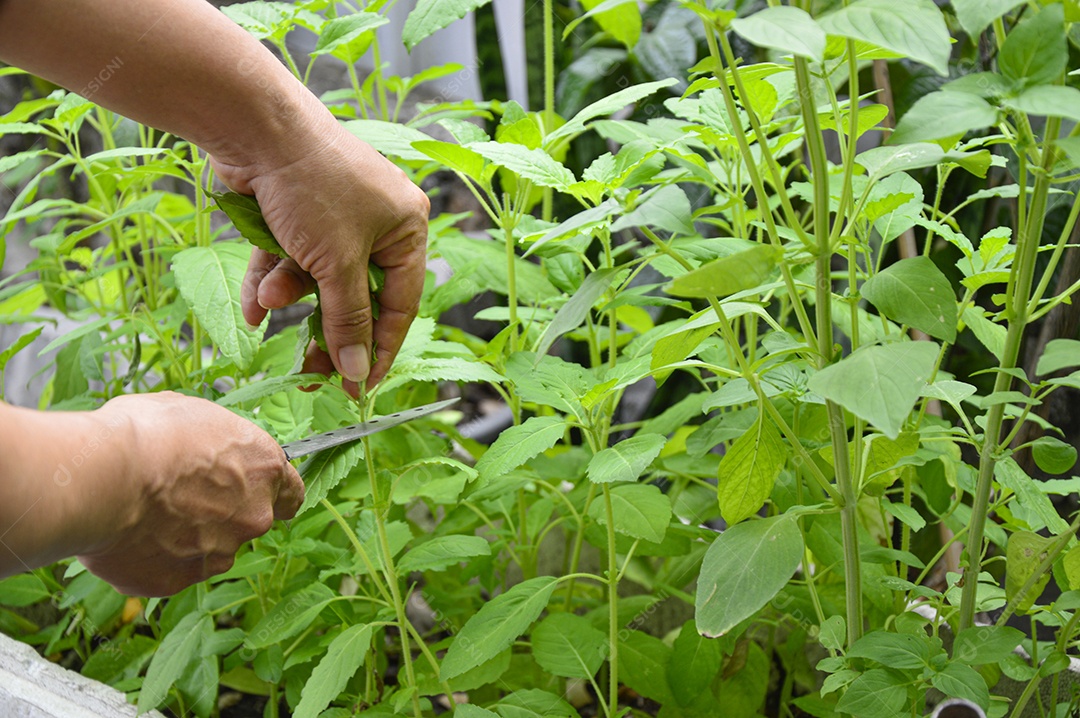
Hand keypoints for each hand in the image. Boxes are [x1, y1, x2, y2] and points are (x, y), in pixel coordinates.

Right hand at [77, 392, 302, 595]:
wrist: (104, 476)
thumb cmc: (146, 433)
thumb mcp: (190, 413)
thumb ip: (212, 440)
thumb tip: (201, 443)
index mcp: (265, 468)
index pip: (291, 492)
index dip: (273, 494)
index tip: (257, 493)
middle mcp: (253, 515)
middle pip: (248, 521)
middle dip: (222, 513)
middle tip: (181, 497)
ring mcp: (220, 552)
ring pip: (211, 549)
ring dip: (188, 536)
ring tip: (146, 513)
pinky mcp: (180, 580)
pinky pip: (172, 569)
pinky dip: (156, 557)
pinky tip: (129, 535)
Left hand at [211, 102, 429, 396]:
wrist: (255, 126)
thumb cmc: (312, 187)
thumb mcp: (337, 263)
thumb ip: (349, 320)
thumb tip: (359, 372)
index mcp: (405, 228)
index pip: (400, 303)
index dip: (380, 347)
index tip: (359, 386)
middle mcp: (375, 221)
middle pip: (356, 294)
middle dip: (328, 329)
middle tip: (312, 374)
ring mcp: (333, 215)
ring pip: (317, 277)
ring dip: (291, 294)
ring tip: (268, 301)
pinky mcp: (295, 212)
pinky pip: (288, 259)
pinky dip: (270, 280)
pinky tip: (254, 305)